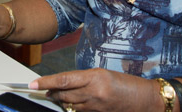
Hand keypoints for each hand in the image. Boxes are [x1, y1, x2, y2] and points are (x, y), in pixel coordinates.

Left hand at [28, 68, 155, 111]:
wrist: (147, 100)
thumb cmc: (128, 84)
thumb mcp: (105, 74)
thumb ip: (85, 78)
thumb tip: (66, 83)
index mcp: (95, 77)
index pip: (64, 79)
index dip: (46, 82)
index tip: (33, 83)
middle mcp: (94, 93)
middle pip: (64, 94)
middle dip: (51, 92)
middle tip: (42, 88)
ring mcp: (96, 107)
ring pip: (69, 105)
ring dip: (60, 100)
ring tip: (54, 95)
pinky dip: (72, 108)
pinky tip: (71, 104)